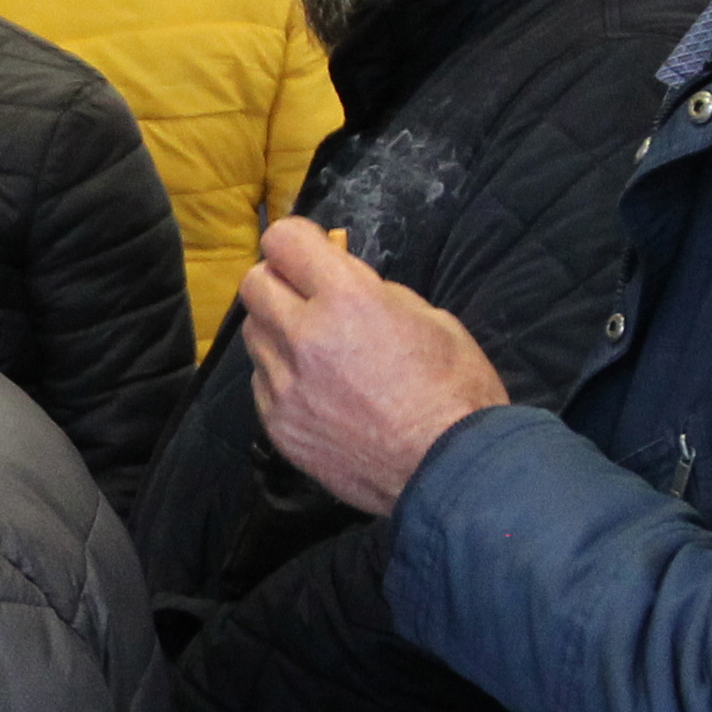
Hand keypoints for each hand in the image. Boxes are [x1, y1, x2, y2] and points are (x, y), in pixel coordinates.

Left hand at [233, 218, 507, 514]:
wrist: (448, 471)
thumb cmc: (456, 392)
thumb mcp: (431, 319)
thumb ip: (376, 294)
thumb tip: (344, 284)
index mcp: (346, 300)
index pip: (283, 240)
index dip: (298, 241)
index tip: (312, 252)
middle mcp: (303, 337)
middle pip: (254, 284)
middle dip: (279, 282)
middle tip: (309, 297)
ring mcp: (284, 386)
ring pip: (254, 335)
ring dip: (278, 330)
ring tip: (318, 350)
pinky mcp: (278, 425)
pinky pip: (262, 382)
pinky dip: (282, 377)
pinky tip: (318, 392)